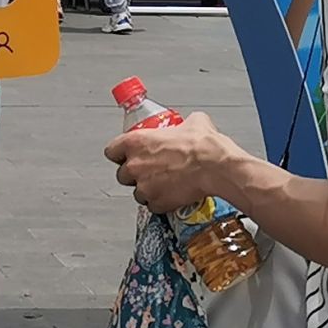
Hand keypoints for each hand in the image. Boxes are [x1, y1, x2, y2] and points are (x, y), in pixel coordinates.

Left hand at [105, 109, 243, 214]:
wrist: (216, 167)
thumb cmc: (203, 146)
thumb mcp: (193, 122)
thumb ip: (182, 123)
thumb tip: (190, 123)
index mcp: (136, 142)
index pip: (111, 151)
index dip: (119, 154)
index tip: (126, 155)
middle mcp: (135, 165)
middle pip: (122, 174)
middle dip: (134, 174)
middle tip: (150, 171)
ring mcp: (144, 186)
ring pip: (136, 193)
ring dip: (147, 190)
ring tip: (163, 184)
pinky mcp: (156, 203)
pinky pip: (152, 206)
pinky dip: (160, 203)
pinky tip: (171, 195)